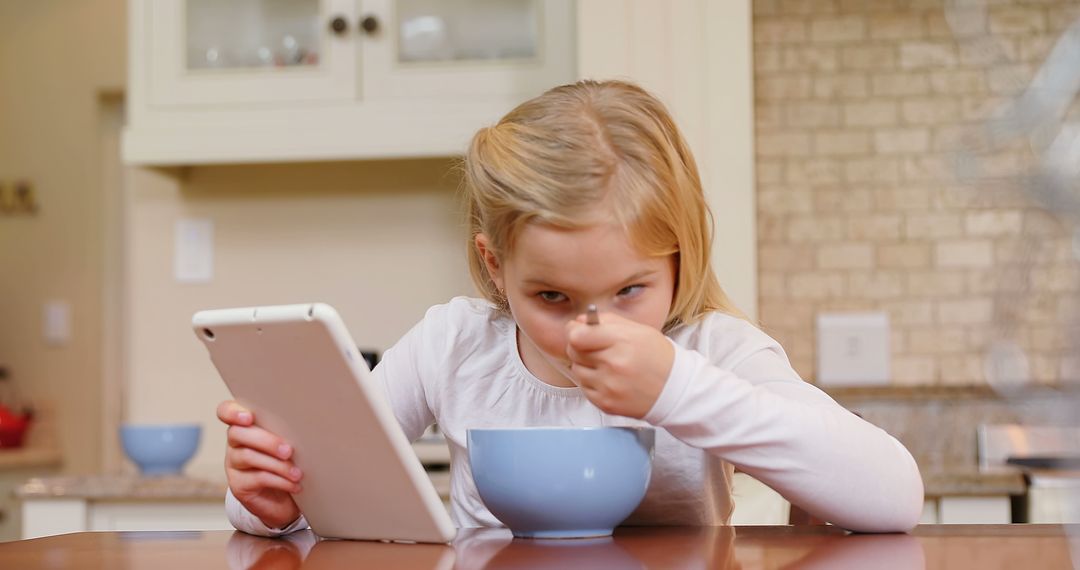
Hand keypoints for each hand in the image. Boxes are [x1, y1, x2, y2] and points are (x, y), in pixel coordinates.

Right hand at [217, 400, 302, 528]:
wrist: (285, 499)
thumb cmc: (289, 462)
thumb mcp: (288, 442)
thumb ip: (287, 430)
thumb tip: (304, 424)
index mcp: (245, 426)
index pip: (226, 411)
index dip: (232, 412)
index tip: (249, 418)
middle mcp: (235, 443)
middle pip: (237, 433)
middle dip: (266, 441)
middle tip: (288, 451)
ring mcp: (233, 465)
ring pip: (247, 456)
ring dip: (277, 464)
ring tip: (297, 473)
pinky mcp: (238, 485)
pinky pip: (256, 478)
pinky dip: (279, 481)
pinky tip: (294, 484)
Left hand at [564, 311, 673, 417]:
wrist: (675, 390)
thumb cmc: (657, 356)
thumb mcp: (638, 330)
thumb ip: (607, 321)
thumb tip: (579, 321)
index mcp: (622, 343)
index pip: (577, 336)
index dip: (574, 330)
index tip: (578, 330)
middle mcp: (613, 366)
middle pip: (573, 351)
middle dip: (579, 346)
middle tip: (593, 347)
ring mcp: (608, 387)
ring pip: (576, 370)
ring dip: (585, 365)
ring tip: (605, 364)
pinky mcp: (606, 404)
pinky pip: (584, 388)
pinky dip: (592, 382)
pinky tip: (608, 379)